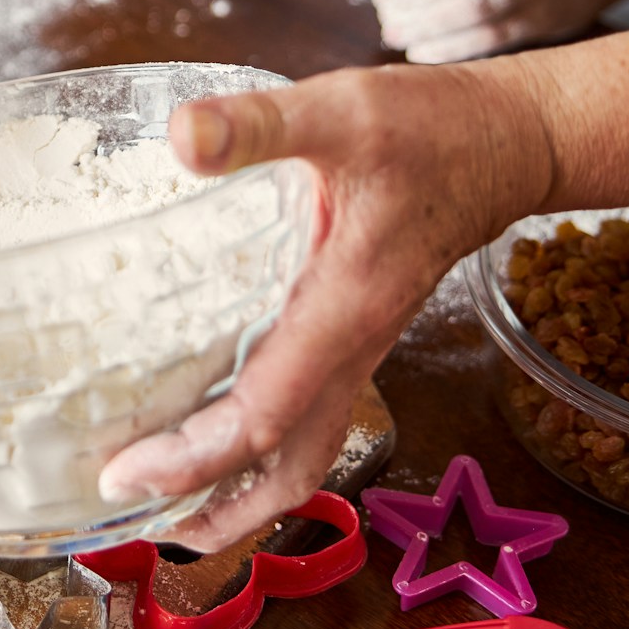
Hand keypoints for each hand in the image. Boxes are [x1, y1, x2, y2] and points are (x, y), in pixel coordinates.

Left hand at [98, 61, 555, 549]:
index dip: (191, 456)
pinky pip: (309, 416)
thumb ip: (261, 123)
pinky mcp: (356, 335)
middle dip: (213, 510)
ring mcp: (359, 349)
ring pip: (303, 453)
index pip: (262, 415)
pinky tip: (215, 428)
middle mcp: (353, 346)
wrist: (505, 143)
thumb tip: (184, 136)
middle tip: (131, 516)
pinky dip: (259, 447)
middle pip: (287, 467)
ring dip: (239, 494)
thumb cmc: (430, 128)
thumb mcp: (341, 111)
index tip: (122, 476)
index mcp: (344, 308)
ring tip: (168, 508)